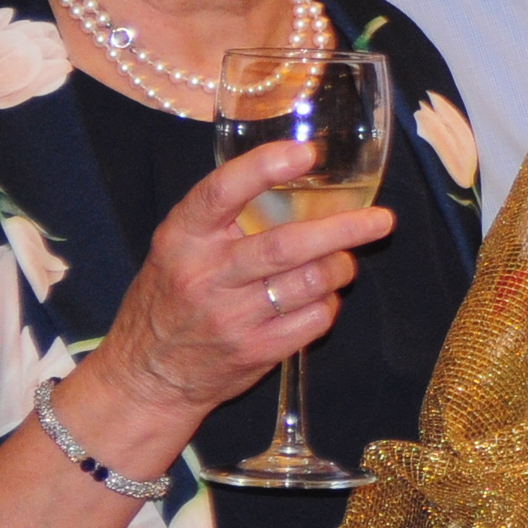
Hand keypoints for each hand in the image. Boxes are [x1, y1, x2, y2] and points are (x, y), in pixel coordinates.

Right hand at [100, 139, 393, 420]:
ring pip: (309, 283)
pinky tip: (322, 298)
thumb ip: (224, 218)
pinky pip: (313, 320)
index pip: (219, 193)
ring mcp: (230, 317)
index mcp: (182, 238)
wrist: (146, 374)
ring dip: (340, 268)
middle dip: (342, 229)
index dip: (263, 168)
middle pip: (285, 245)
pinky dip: (329, 304)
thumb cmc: (171, 297)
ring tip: (345, 261)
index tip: (306, 152)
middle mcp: (205, 275)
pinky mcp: (254, 352)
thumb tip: (300, 179)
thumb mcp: (178, 249)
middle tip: (381, 219)